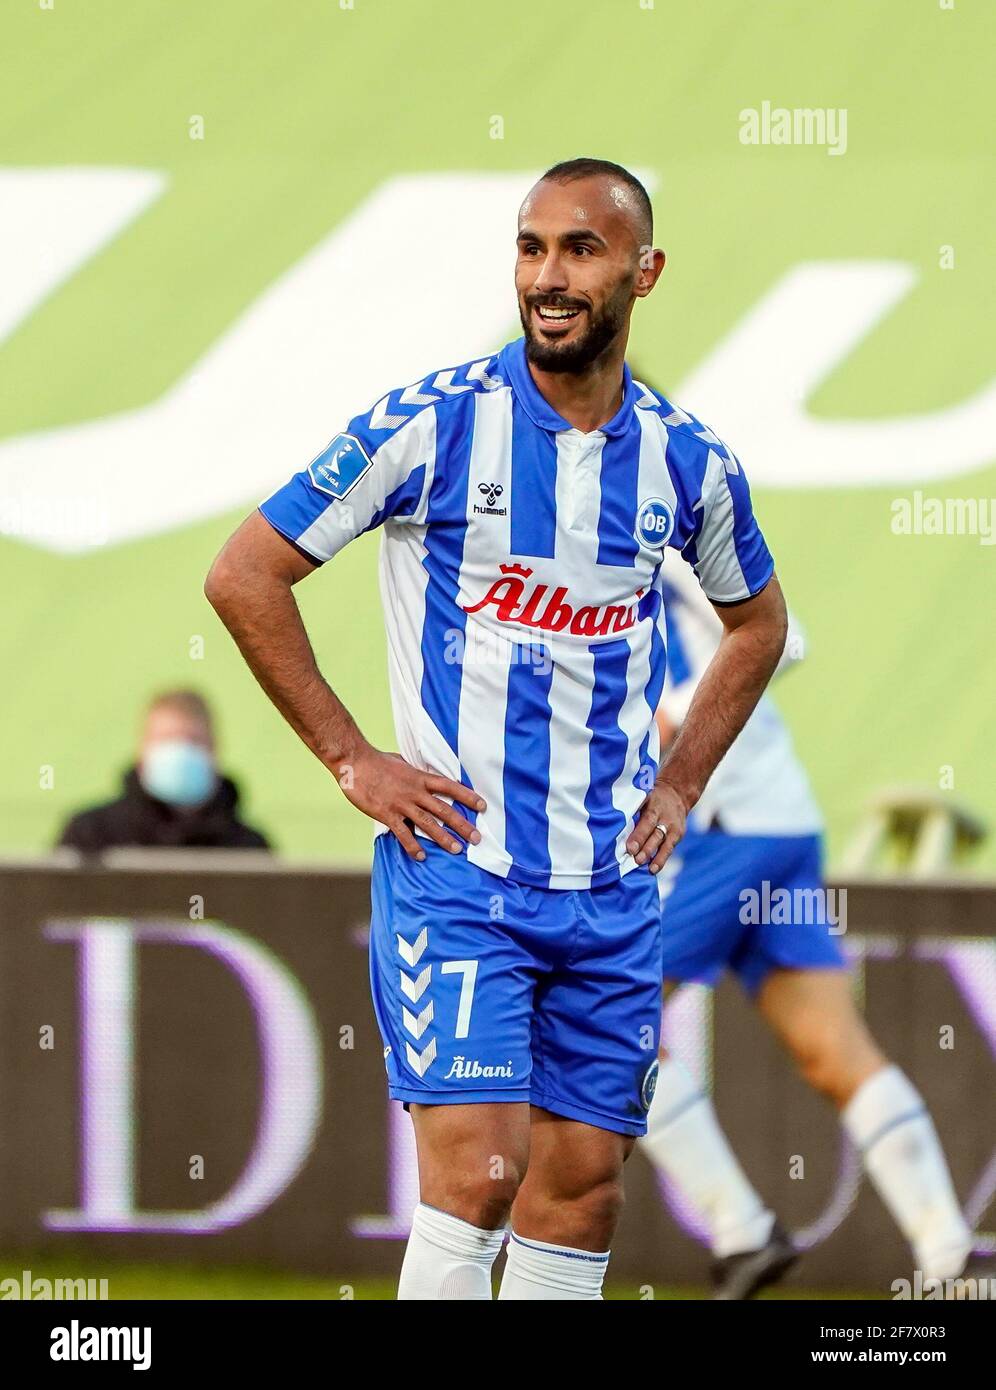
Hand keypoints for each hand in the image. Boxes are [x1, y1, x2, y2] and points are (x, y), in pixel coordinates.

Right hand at [335, 744, 485, 861]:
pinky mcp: (387, 813)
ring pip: (428, 823)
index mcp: (420, 777)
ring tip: (457, 849)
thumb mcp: (402, 762)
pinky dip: (413, 845)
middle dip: (462, 824)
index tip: (483, 806)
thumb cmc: (377, 760)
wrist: (355, 761)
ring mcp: (402, 803)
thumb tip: (423, 774)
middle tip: (476, 838)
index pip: (450, 787)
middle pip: (444, 809)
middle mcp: (415, 791)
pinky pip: (403, 833)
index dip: (468, 796)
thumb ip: (415, 773)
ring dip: (444, 838)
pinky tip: (421, 856)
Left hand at [627, 778, 687, 873]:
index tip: (629, 847)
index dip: (639, 834)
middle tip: (633, 856)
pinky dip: (661, 859)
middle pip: (654, 831)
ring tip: (640, 863)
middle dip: (643, 845)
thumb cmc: (651, 798)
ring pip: (661, 841)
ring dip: (650, 853)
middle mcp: (664, 815)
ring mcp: (672, 825)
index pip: (647, 819)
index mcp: (653, 803)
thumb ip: (631, 806)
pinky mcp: (677, 835)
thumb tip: (608, 817)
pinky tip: (652, 869)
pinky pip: (669, 848)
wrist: (677, 794)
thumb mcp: (643, 795)